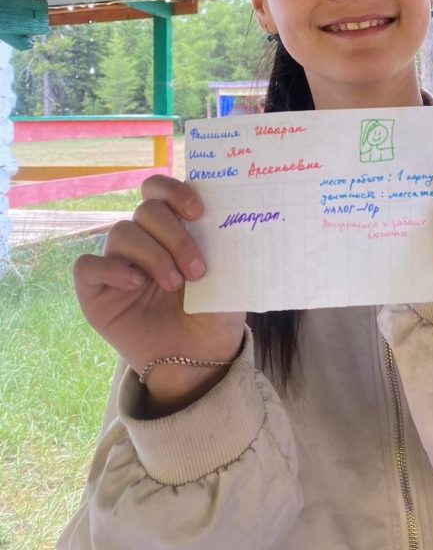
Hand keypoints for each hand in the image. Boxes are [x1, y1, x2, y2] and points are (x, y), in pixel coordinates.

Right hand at [73, 175, 244, 410]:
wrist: (199, 359)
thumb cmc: (213, 315)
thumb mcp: (228, 276)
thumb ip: (220, 244)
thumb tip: (228, 215)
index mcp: (173, 229)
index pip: (159, 190)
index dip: (174, 190)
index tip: (199, 212)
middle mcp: (143, 240)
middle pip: (146, 210)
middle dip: (174, 235)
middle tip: (197, 269)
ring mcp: (117, 264)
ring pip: (121, 232)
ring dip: (153, 255)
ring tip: (175, 284)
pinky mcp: (95, 291)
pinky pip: (88, 265)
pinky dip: (112, 269)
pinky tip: (136, 284)